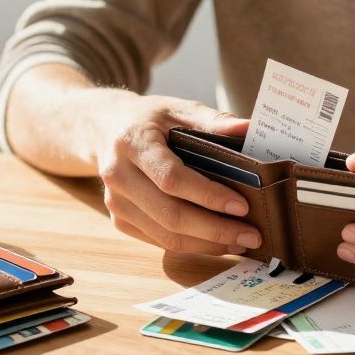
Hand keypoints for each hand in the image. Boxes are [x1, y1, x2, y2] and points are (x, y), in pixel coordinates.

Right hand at [91, 92, 261, 255]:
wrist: (104, 128)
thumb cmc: (148, 119)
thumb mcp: (178, 109)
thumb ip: (214, 121)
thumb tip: (250, 128)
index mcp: (132, 142)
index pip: (171, 178)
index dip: (207, 195)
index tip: (241, 206)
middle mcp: (118, 175)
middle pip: (169, 215)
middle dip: (215, 230)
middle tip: (251, 235)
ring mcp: (115, 201)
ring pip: (165, 235)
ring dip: (206, 244)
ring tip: (240, 243)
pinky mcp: (119, 219)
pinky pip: (158, 241)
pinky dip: (191, 246)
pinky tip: (216, 242)